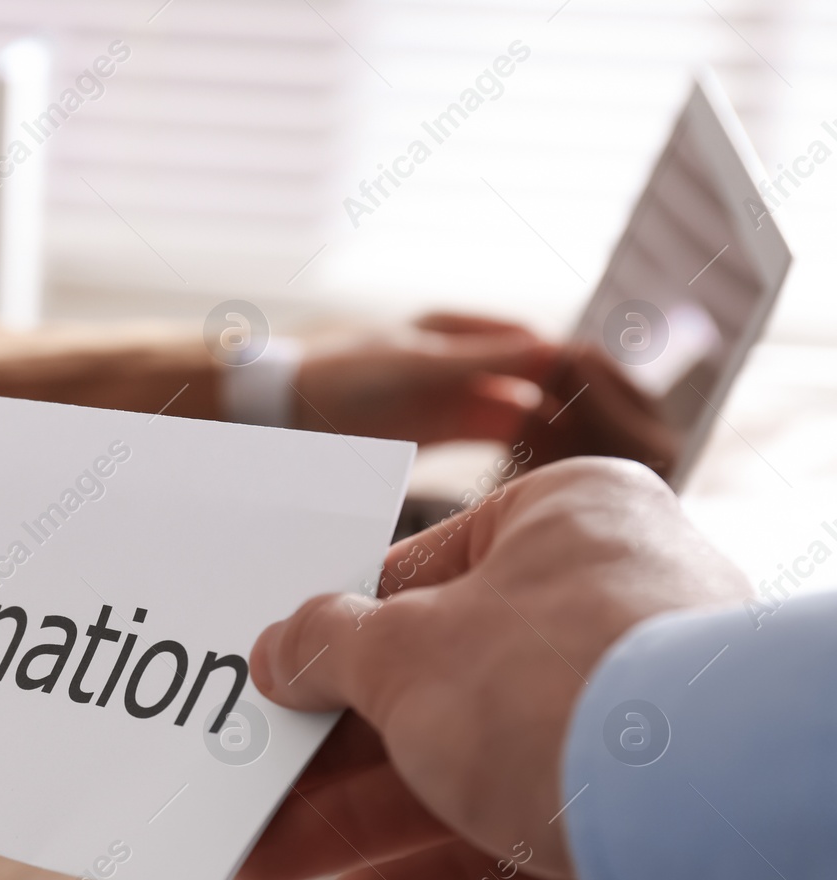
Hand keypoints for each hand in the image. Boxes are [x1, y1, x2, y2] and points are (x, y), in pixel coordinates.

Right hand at [236, 457, 748, 879]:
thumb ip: (327, 646)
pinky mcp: (647, 811)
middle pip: (434, 682)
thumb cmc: (555, 683)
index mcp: (559, 522)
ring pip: (468, 767)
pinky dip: (439, 869)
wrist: (711, 812)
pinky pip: (521, 832)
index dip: (331, 631)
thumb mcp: (402, 650)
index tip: (273, 677)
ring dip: (363, 823)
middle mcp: (605, 606)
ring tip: (270, 861)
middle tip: (257, 786)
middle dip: (330, 753)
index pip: (418, 570)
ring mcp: (632, 713)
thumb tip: (279, 650)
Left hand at [293, 313, 679, 475]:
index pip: (567, 357)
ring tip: (630, 481)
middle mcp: (478, 359)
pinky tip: (571, 491)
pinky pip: (516, 438)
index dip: (612, 389)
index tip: (649, 430)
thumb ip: (482, 362)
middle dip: (614, 418)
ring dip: (587, 442)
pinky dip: (547, 458)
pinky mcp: (447, 425)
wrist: (269, 403)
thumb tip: (561, 351)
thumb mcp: (410, 367)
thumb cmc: (331, 377)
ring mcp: (464, 392)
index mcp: (474, 337)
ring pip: (547, 415)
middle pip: (567, 386)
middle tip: (660, 460)